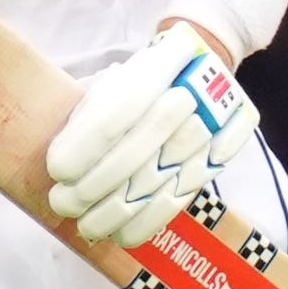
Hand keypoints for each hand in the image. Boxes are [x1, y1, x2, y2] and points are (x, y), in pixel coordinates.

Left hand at [46, 25, 256, 249]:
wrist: (200, 74)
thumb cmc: (139, 82)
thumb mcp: (112, 77)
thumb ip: (87, 106)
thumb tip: (57, 160)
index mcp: (168, 54)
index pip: (122, 106)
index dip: (88, 143)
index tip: (58, 170)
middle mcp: (201, 85)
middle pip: (144, 144)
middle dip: (97, 182)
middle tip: (63, 204)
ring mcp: (221, 121)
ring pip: (165, 175)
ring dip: (118, 210)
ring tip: (86, 226)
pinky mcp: (230, 148)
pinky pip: (186, 195)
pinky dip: (149, 220)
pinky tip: (122, 234)